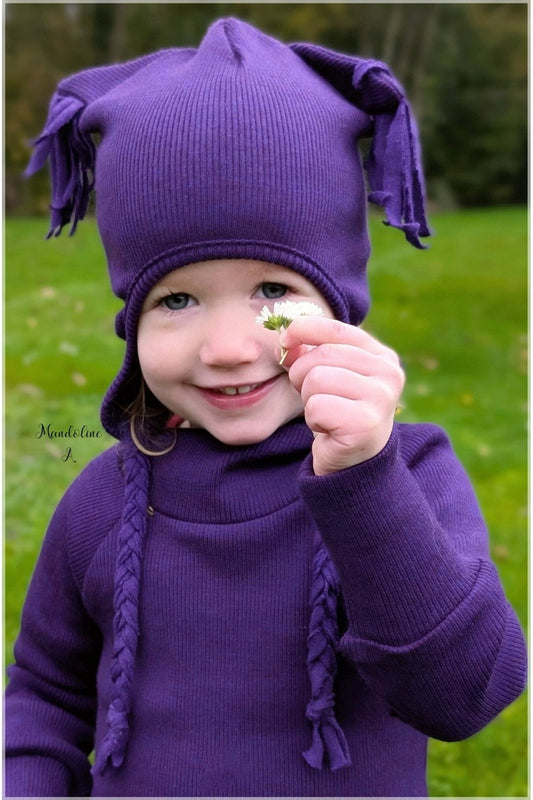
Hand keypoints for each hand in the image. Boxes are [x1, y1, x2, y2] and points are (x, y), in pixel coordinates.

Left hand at [279, 317, 404, 474]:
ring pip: (316, 379)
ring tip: (324, 413)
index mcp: (382, 356)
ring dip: (308, 399)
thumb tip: (286, 340)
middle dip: (302, 375)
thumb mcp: (326, 373)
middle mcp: (388, 373)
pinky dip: (313, 419)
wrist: (352, 462)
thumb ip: (308, 351)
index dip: (302, 329)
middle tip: (313, 397)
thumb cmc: (337, 412)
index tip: (285, 340)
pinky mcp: (365, 424)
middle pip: (321, 355)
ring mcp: (381, 399)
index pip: (334, 329)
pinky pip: (317, 407)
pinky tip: (328, 429)